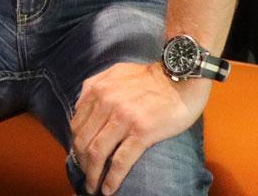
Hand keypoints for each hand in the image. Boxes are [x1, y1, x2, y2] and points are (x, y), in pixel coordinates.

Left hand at [69, 61, 207, 194]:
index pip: (76, 124)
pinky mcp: (142, 132)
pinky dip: (112, 178)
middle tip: (86, 175)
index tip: (81, 157)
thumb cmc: (151, 77)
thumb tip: (81, 106)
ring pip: (97, 153)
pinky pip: (121, 160)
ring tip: (93, 188)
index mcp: (97, 90)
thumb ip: (95, 87)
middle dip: (81, 163)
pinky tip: (109, 189)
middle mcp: (106, 103)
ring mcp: (123, 118)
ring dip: (92, 175)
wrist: (181, 77)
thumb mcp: (115, 73)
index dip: (76, 145)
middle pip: (83, 141)